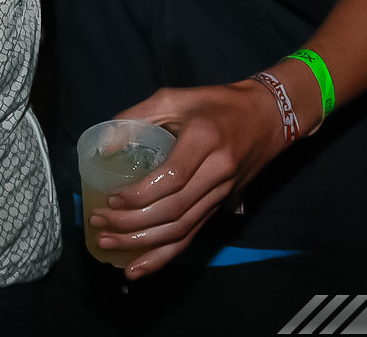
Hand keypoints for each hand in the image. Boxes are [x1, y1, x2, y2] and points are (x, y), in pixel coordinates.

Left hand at [89, 80, 284, 278]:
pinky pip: (191, 236)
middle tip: (99, 224)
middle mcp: (217, 172)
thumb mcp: (175, 97)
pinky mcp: (220, 207)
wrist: (267, 116)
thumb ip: (137, 116)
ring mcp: (221, 194)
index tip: (110, 198)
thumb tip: (104, 144)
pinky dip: (164, 256)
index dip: (139, 194)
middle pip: (174, 210)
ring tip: (108, 245)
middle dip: (132, 223)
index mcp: (205, 140)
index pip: (172, 178)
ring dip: (143, 244)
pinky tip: (139, 268)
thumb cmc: (215, 103)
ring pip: (182, 230)